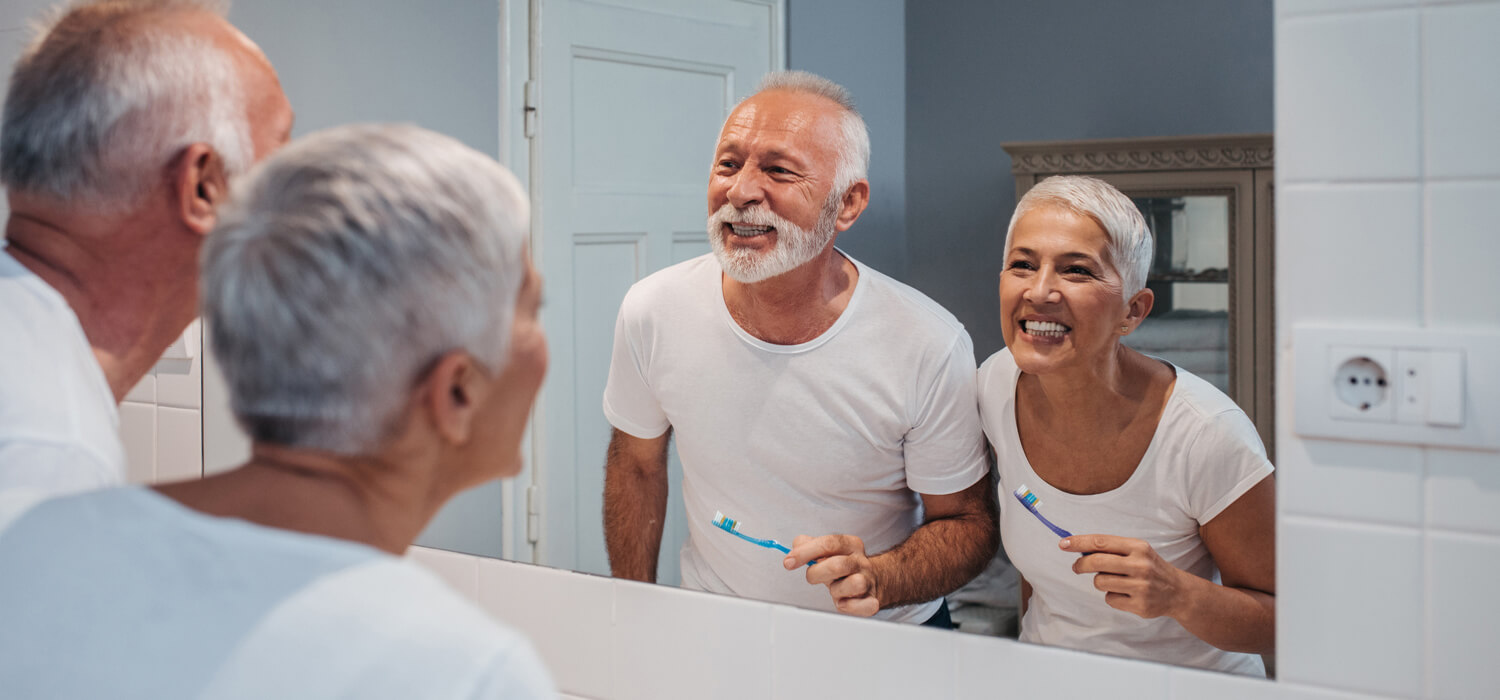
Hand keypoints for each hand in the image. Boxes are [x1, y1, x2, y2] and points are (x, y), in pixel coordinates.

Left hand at [784, 534, 880, 616]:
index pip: (829, 543)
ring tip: (834, 590)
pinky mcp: (872, 600)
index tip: (788, 562)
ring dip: (837, 590)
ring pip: (855, 584)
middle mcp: (861, 561)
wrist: (872, 579)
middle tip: (812, 577)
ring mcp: (868, 581)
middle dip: (817, 573)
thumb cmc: (842, 566)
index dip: (805, 552)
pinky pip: (865, 605)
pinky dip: (851, 607)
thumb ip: (807, 544)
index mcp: (850, 544)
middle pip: (838, 565)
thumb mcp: (826, 551)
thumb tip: (794, 546)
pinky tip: (843, 602)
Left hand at [1061, 534, 1188, 619]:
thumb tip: (1078, 549)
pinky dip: (1113, 597)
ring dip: (1100, 582)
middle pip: (1096, 562)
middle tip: (1076, 567)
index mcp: (1138, 547)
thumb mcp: (1137, 551)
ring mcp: (1141, 586)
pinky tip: (1126, 595)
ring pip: (1100, 582)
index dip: (1079, 542)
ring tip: (1115, 581)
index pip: (1101, 542)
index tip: (1063, 544)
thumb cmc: (1150, 568)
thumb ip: (1112, 549)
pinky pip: (1110, 599)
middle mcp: (1140, 565)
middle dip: (1080, 565)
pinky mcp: (1140, 605)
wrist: (1178, 592)